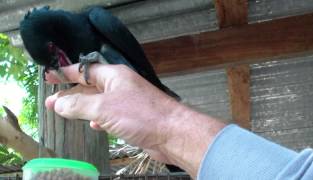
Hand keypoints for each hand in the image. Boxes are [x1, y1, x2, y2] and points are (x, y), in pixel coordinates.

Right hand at [45, 63, 224, 177]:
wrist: (172, 133)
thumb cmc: (140, 115)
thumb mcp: (104, 108)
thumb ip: (79, 105)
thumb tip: (58, 102)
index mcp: (114, 76)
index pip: (85, 70)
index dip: (66, 73)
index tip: (49, 77)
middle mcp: (121, 86)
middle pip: (90, 87)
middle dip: (70, 94)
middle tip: (51, 100)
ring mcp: (128, 102)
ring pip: (99, 102)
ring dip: (83, 107)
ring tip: (65, 112)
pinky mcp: (133, 117)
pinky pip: (110, 115)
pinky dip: (99, 119)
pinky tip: (94, 125)